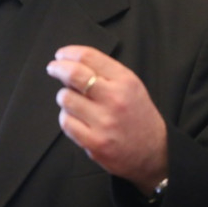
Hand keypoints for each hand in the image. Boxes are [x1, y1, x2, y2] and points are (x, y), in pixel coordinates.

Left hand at [46, 45, 167, 193]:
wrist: (155, 153)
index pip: (89, 57)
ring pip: (66, 99)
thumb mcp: (131, 86)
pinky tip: (76, 119)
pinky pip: (66, 123)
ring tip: (74, 102)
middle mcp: (115, 99)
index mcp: (125, 81)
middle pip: (74, 74)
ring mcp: (104, 122)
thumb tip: (71, 63)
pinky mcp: (95, 143)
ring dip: (65, 98)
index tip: (61, 55)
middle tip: (53, 68)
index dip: (69, 53)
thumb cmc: (137, 116)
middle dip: (58, 68)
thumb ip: (105, 73)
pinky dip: (67, 118)